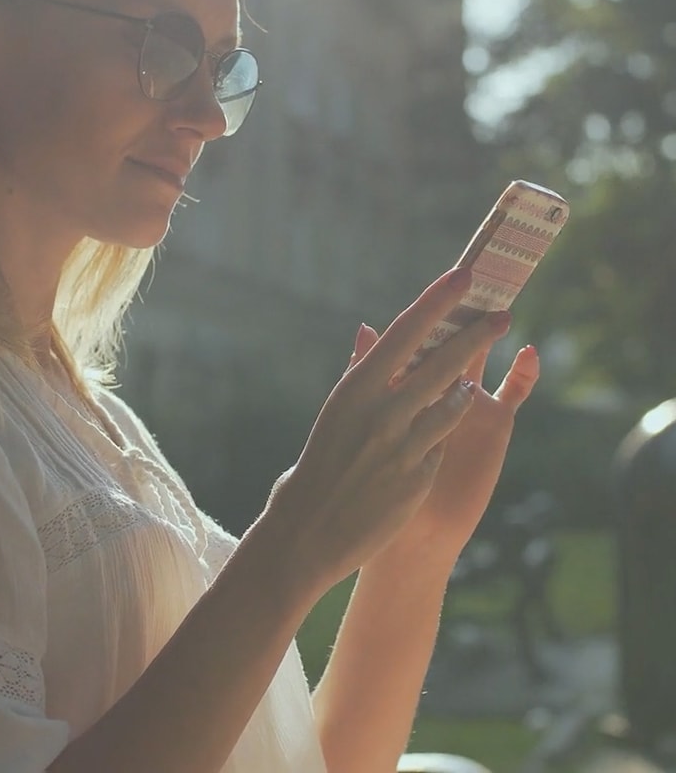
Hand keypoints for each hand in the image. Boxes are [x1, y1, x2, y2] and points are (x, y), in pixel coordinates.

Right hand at [263, 268, 512, 601]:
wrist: (306, 532)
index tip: (461, 277)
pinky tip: (442, 433)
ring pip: (452, 404)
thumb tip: (371, 331)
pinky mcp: (419, 478)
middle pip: (442, 363)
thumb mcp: (334, 413)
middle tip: (502, 315)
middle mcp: (382, 412)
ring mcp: (404, 446)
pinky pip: (441, 444)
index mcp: (354, 389)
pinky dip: (443, 434)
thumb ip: (361, 375)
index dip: (436, 302)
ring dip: (464, 389)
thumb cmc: (314, 466)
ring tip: (471, 384)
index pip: (404, 333)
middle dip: (476, 336)